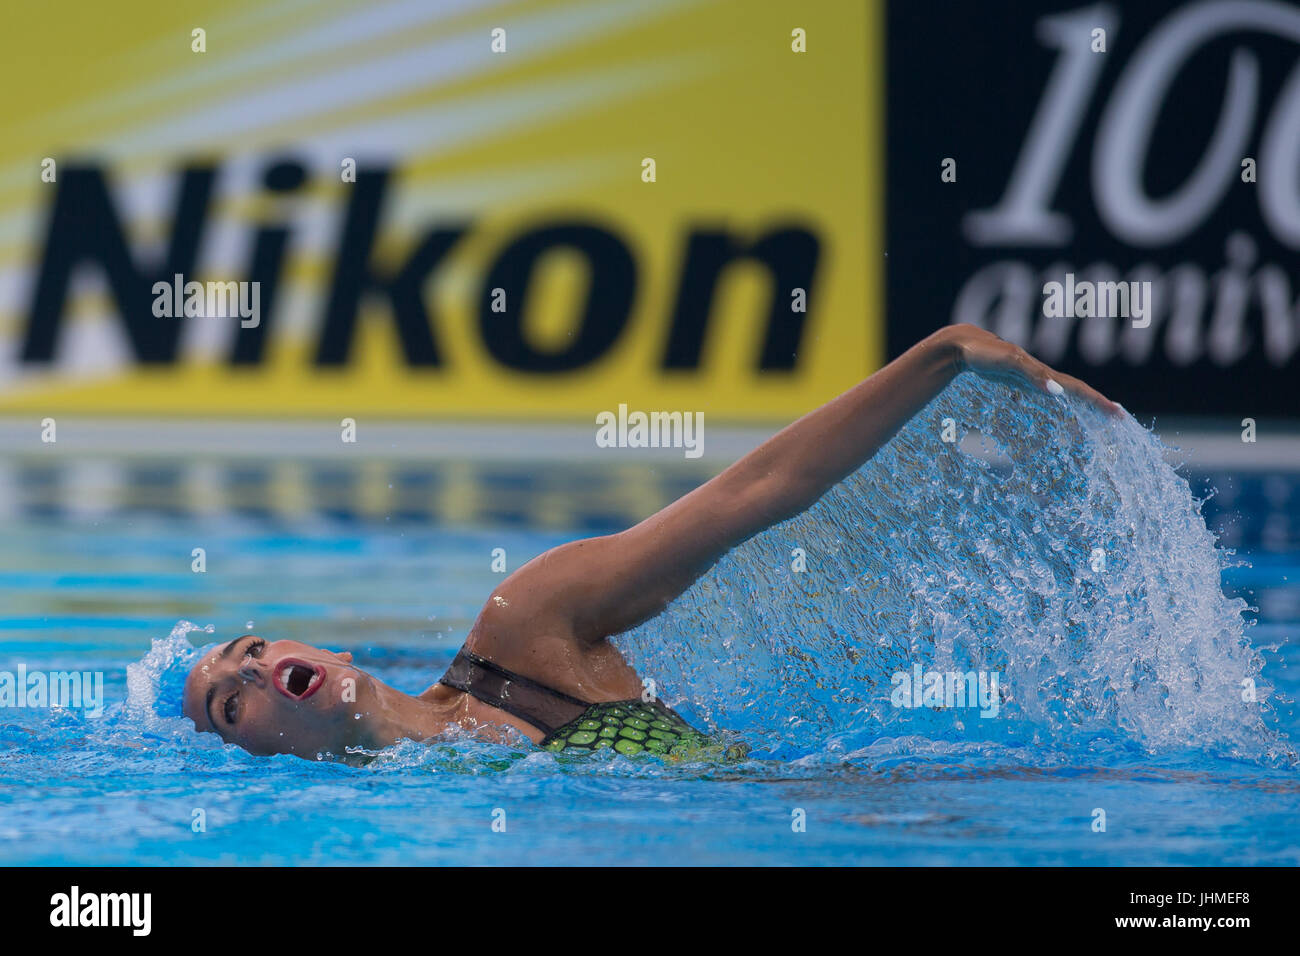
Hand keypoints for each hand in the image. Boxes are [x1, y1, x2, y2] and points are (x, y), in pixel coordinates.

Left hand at [936, 324, 1120, 415]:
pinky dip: (1059, 396)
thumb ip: (1033, 375)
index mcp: (1042, 373)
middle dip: (1097, 403)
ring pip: (1063, 389)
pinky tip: (1059, 401)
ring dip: (1082, 400)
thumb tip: (1058, 392)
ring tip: (1098, 410)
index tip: (1118, 414)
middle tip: (1118, 416)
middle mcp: (1040, 374)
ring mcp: (1030, 376)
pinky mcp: (1018, 378)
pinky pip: (1046, 389)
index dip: (1098, 401)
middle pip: (1075, 390)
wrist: (962, 344)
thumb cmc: (984, 353)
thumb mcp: (1010, 362)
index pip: (1077, 389)